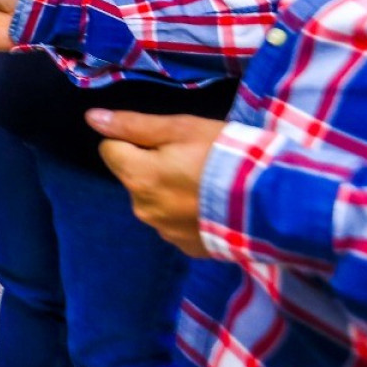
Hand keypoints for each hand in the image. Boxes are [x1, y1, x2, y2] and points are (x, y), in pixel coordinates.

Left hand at [89, 110, 223, 256]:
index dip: (133, 140)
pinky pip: (176, 223)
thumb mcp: (182, 129)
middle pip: (133, 177)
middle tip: (193, 159)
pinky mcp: (188, 248)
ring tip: (207, 184)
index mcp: (137, 177)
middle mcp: (143, 209)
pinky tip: (213, 206)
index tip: (166, 140)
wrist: (275, 203)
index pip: (110, 150)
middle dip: (153, 166)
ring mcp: (166, 232)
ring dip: (170, 191)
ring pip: (154, 201)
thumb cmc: (226, 156)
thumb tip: (91, 118)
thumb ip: (133, 125)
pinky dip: (187, 213)